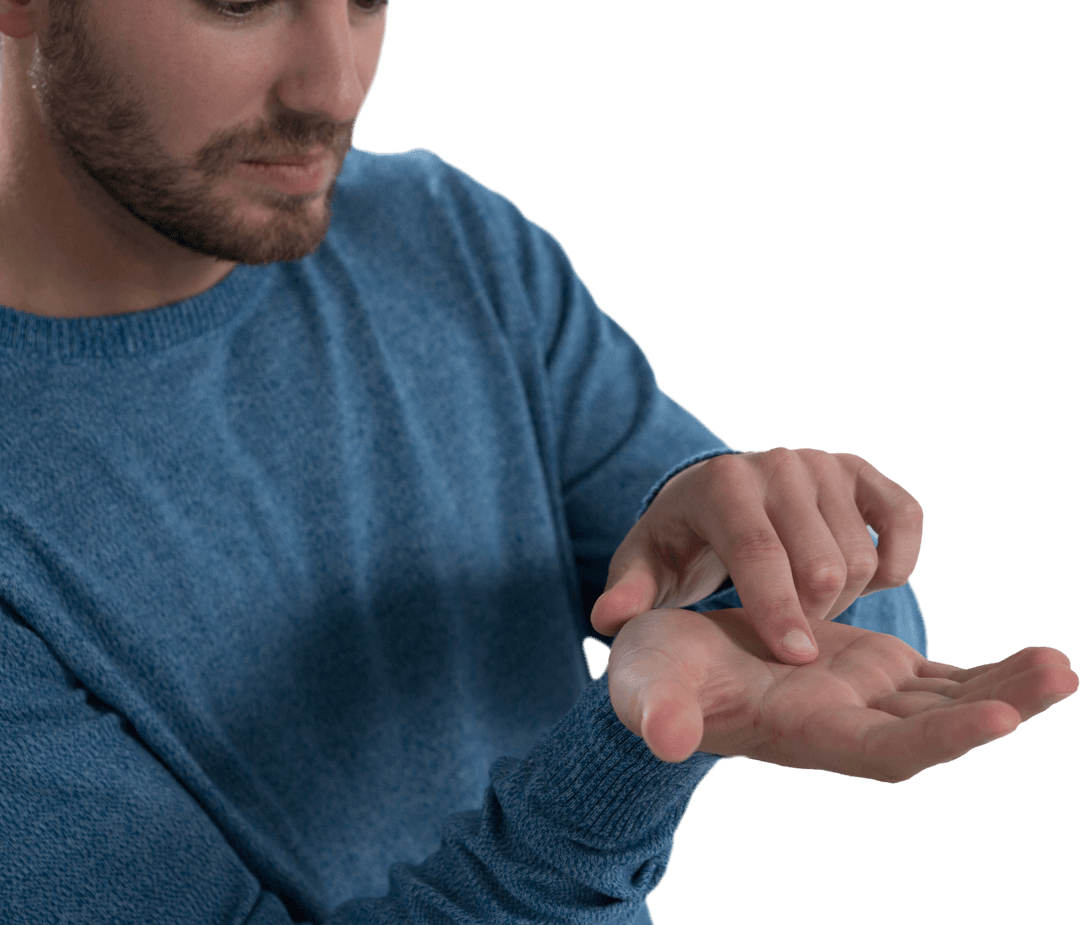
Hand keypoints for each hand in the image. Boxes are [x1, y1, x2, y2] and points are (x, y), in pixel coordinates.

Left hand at [591, 448, 923, 664]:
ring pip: (861, 553)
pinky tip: (863, 582)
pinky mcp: (863, 473)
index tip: (794, 657)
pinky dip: (894, 561)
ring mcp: (824, 463)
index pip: (757, 550)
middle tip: (785, 634)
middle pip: (821, 561)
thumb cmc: (680, 543)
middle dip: (809, 615)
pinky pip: (904, 520)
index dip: (777, 607)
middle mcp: (776, 463)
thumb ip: (628, 593)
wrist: (718, 497)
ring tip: (803, 602)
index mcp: (720, 484)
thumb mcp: (646, 567)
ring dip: (842, 597)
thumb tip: (609, 620)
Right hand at [606, 607, 1077, 779]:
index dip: (939, 737)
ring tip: (1061, 664)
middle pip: (934, 728)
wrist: (674, 667)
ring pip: (947, 701)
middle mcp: (843, 725)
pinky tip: (1028, 660)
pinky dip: (984, 673)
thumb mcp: (647, 688)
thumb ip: (655, 713)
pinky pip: (939, 679)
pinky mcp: (869, 673)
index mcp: (800, 731)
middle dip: (999, 707)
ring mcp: (862, 699)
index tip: (998, 718)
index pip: (882, 750)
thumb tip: (666, 737)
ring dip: (1004, 688)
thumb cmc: (656, 679)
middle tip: (1059, 673)